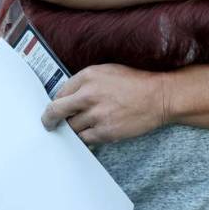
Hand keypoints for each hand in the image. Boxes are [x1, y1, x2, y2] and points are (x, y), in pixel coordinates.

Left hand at [41, 64, 167, 144]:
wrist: (159, 97)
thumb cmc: (136, 82)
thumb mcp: (109, 71)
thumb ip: (87, 82)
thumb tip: (69, 96)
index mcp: (88, 76)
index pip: (60, 92)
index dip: (57, 102)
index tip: (56, 109)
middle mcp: (89, 94)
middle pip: (56, 111)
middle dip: (49, 119)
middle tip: (48, 124)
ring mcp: (96, 114)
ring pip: (71, 128)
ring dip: (74, 129)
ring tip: (83, 125)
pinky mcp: (105, 131)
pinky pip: (84, 139)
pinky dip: (86, 137)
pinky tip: (93, 132)